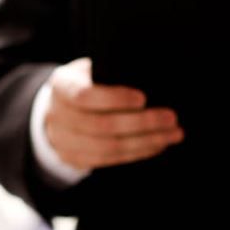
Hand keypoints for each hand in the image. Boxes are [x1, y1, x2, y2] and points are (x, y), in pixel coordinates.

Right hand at [45, 58, 182, 170]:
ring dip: (146, 142)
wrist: (60, 108)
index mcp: (61, 86)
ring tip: (173, 134)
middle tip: (171, 118)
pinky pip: (110, 160)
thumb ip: (112, 72)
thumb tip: (153, 78)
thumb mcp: (92, 69)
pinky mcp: (74, 159)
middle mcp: (57, 114)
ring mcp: (63, 141)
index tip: (143, 98)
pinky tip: (158, 144)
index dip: (115, 99)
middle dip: (141, 123)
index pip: (85, 95)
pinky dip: (138, 152)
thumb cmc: (87, 81)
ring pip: (109, 147)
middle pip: (101, 126)